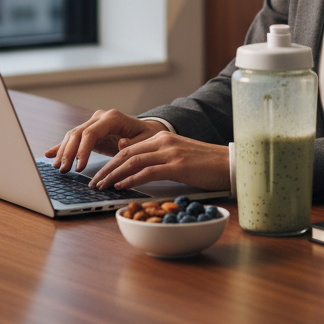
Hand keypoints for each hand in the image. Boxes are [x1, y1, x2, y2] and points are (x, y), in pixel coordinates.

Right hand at [44, 110, 166, 172]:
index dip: (82, 150)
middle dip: (68, 152)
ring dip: (63, 151)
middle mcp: (101, 117)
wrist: (148, 130)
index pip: (91, 133)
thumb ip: (133, 144)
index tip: (79, 167)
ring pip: (73, 135)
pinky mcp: (90, 131)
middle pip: (78, 133)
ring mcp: (94, 122)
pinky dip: (61, 146)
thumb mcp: (146, 141)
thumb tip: (122, 143)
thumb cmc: (148, 136)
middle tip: (63, 170)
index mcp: (113, 118)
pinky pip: (74, 138)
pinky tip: (49, 153)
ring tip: (58, 168)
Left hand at [89, 130, 229, 191]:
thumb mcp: (178, 155)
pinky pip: (148, 172)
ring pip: (133, 162)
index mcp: (162, 138)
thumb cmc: (205, 164)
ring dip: (113, 175)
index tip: (99, 175)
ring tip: (101, 186)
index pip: (129, 148)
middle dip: (107, 169)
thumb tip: (132, 160)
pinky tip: (121, 186)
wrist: (229, 163)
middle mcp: (164, 142)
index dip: (111, 162)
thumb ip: (156, 156)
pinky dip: (131, 179)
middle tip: (94, 182)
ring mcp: (170, 152)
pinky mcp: (177, 165)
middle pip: (126, 153)